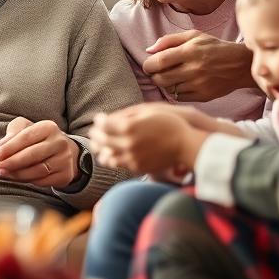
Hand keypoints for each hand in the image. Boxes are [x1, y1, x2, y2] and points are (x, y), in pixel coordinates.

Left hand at [0, 117, 80, 188]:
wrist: (64, 151)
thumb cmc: (39, 138)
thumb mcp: (26, 127)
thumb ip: (14, 132)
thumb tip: (2, 144)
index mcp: (49, 127)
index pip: (26, 137)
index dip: (10, 147)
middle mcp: (59, 142)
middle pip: (32, 154)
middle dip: (12, 162)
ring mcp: (65, 159)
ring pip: (38, 170)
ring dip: (18, 174)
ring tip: (4, 173)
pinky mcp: (65, 175)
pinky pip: (44, 181)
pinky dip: (28, 181)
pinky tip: (18, 178)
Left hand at [88, 104, 206, 175]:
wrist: (185, 144)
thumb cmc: (168, 123)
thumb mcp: (146, 111)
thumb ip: (125, 114)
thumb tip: (109, 118)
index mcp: (129, 127)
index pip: (103, 125)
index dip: (98, 121)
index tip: (98, 118)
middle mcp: (128, 144)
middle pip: (102, 141)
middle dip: (96, 135)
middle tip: (93, 132)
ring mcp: (132, 158)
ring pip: (108, 157)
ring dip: (101, 150)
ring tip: (99, 146)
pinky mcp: (138, 168)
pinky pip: (120, 165)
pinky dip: (113, 159)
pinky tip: (112, 154)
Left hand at [141, 31, 254, 101]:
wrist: (240, 65)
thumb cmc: (214, 47)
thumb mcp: (193, 35)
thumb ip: (169, 40)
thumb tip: (148, 50)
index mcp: (190, 51)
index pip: (160, 61)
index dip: (148, 65)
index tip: (149, 65)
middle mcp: (194, 69)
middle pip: (161, 78)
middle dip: (154, 76)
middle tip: (157, 72)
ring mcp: (199, 84)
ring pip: (169, 89)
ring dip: (165, 84)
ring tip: (171, 77)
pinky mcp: (203, 96)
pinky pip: (179, 97)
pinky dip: (175, 92)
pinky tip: (180, 84)